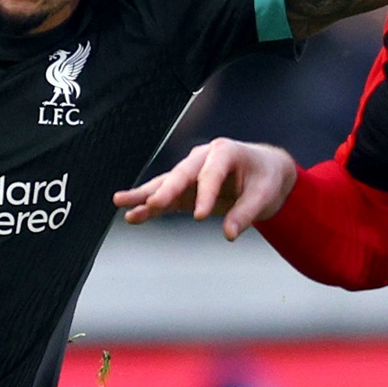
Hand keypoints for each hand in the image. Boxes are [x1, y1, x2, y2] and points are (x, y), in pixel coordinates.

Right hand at [116, 138, 299, 237]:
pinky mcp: (186, 188)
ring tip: (121, 203)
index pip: (211, 174)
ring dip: (145, 196)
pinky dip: (150, 206)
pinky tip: (132, 215)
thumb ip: (247, 213)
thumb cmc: (266, 178)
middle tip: (151, 204)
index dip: (206, 194)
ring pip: (166, 184)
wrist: (265, 171)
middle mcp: (203, 157)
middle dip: (165, 190)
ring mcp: (191, 172)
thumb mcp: (264, 196)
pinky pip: (166, 197)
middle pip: (181, 174)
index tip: (200, 216)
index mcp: (225, 151)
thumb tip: (229, 234)